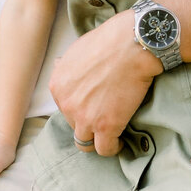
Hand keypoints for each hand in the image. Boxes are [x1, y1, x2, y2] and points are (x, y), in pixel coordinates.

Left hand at [49, 10, 158, 156]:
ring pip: (85, 143)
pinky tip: (120, 142)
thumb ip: (69, 67)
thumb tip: (64, 69)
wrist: (132, 45)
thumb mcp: (78, 50)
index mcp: (58, 86)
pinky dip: (113, 147)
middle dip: (88, 121)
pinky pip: (105, 149)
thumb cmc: (110, 41)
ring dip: (97, 139)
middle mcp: (67, 104)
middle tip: (104, 116)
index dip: (80, 107)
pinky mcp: (106, 127)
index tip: (92, 106)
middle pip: (74, 124)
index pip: (64, 108)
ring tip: (109, 135)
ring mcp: (85, 118)